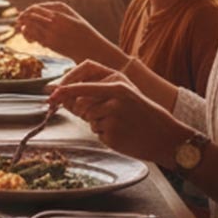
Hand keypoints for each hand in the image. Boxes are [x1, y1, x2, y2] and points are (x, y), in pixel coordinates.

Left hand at [17, 2, 122, 68]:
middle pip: (30, 16)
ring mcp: (52, 31)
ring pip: (30, 26)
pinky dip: (29, 37)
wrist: (91, 48)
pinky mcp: (51, 43)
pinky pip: (35, 37)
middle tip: (18, 22)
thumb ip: (57, 10)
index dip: (27, 11)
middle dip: (22, 19)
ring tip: (23, 30)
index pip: (35, 8)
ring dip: (24, 28)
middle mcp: (55, 20)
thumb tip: (38, 9)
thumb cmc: (82, 31)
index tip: (23, 15)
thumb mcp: (72, 15)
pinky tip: (30, 39)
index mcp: (60, 10)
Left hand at [48, 63, 184, 166]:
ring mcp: (114, 116)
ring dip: (97, 123)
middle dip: (84, 111)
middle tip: (104, 115)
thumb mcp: (123, 94)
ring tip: (118, 123)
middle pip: (80, 103)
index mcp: (117, 83)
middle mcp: (114, 97)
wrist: (166, 135)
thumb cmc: (141, 113)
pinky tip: (121, 133)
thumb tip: (61, 94)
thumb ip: (96, 93)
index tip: (52, 93)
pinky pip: (97, 133)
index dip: (65, 88)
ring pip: (88, 119)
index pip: (83, 81)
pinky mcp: (113, 133)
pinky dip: (105, 134)